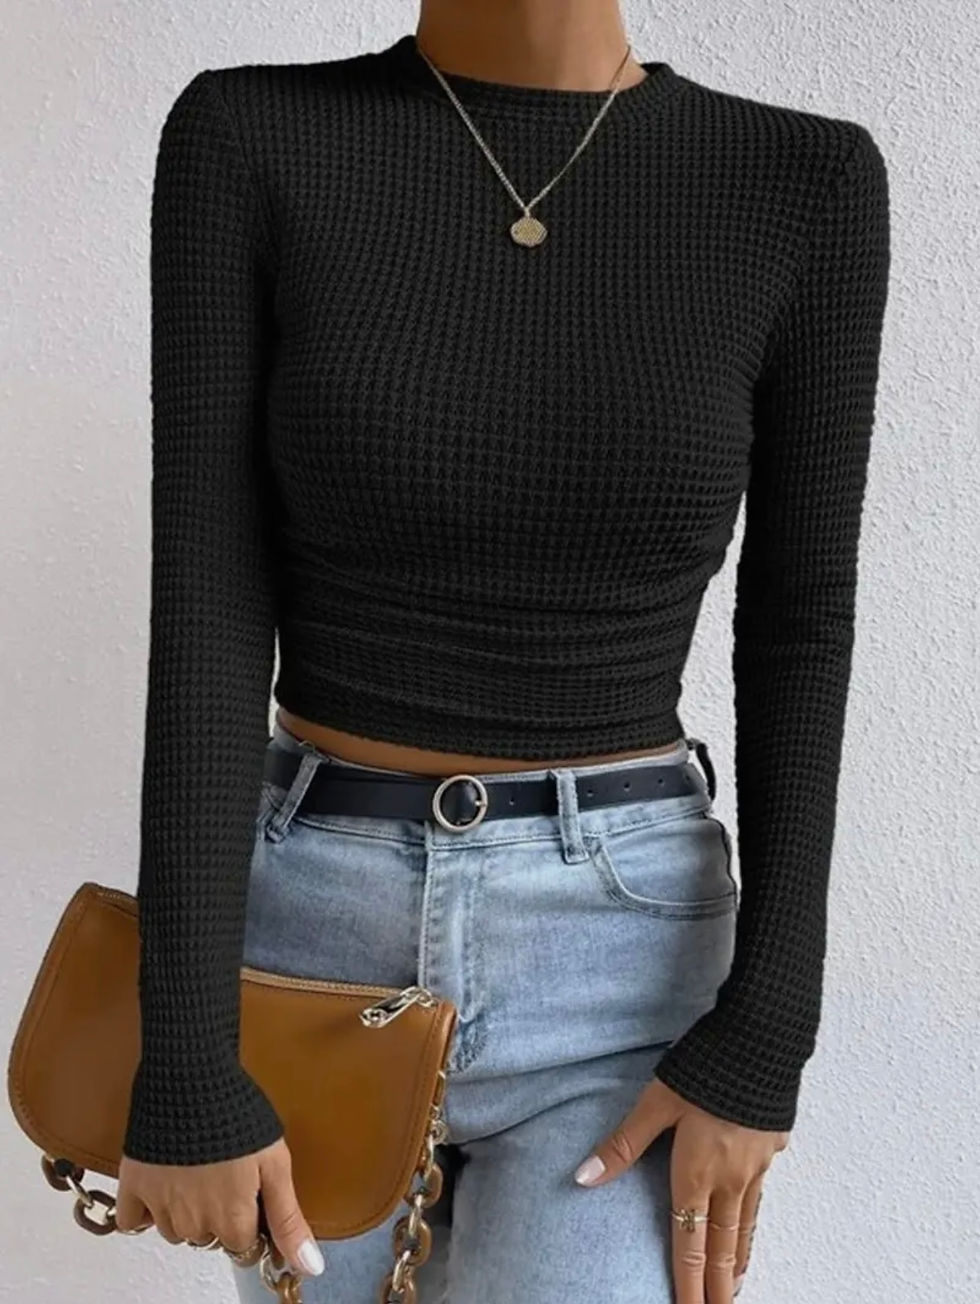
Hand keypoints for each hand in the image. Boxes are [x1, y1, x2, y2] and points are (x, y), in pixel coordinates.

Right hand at [114, 1136, 325, 1279]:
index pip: (242, 1244)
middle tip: (224, 1175)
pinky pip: (134, 1222)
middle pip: (209, 1237)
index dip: (249, 1218)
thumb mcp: (275, 1164)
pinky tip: (164, 1186)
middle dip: (218, 1215)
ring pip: (176, 1232)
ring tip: (198, 1172)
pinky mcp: (133, 1188)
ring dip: (187, 1213)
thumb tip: (310, 1266)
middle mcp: (194, 1222)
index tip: (249, 1194)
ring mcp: (161, 1207)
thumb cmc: (239, 1115)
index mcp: (231, 1218)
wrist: (193, 1079)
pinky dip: (146, 1212)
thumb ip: (288, 1219)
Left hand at [573, 1077, 787, 1301]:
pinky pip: (762, 1198)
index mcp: (696, 1172)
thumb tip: (584, 1178)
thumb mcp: (655, 1103)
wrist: (761, 1040)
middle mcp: (729, 1179)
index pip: (688, 1245)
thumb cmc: (704, 1068)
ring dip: (737, 1261)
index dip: (687, 1285)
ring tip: (734, 1287)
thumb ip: (622, 1144)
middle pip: (721, 1247)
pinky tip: (752, 1224)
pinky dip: (755, 1224)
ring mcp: (755, 1165)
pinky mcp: (772, 1146)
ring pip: (745, 1226)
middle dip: (717, 1288)